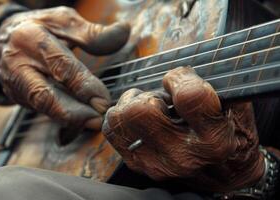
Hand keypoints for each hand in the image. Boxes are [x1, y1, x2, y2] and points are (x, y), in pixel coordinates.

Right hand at [0, 6, 129, 129]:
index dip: (83, 85)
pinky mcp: (15, 96)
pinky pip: (40, 110)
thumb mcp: (64, 20)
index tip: (103, 100)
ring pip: (42, 107)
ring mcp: (14, 83)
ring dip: (69, 119)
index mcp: (30, 38)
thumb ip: (92, 32)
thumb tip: (123, 32)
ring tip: (92, 123)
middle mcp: (17, 64)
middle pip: (43, 95)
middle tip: (97, 121)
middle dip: (72, 113)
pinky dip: (61, 117)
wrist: (6, 37)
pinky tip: (80, 121)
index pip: (59, 65)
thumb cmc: (41, 27)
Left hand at [102, 66, 264, 191]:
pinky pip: (111, 129)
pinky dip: (121, 116)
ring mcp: (155, 163)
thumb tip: (183, 67)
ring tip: (151, 109)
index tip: (180, 80)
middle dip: (150, 95)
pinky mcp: (137, 164)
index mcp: (213, 140)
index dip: (181, 78)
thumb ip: (216, 85)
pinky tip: (138, 120)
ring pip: (119, 117)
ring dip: (131, 104)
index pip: (189, 96)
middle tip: (163, 99)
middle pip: (141, 109)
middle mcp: (182, 157)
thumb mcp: (236, 106)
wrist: (224, 173)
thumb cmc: (230, 132)